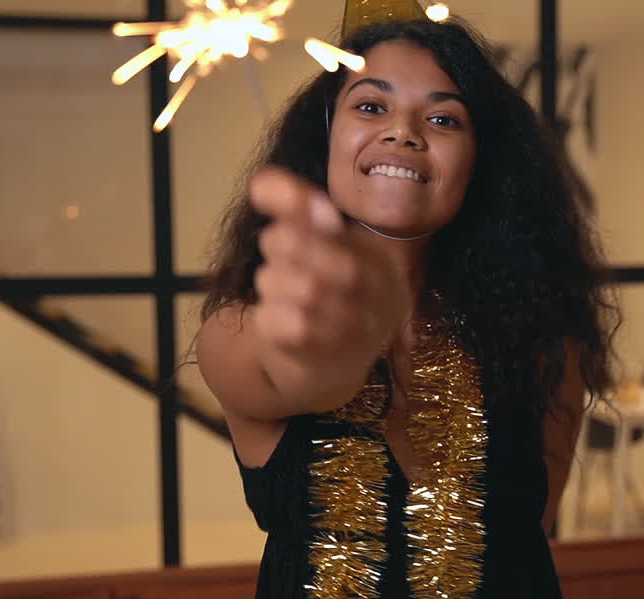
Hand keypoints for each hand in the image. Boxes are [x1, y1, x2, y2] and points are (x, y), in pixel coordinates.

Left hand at [248, 166, 409, 387]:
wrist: (325, 368)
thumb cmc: (321, 292)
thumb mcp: (318, 245)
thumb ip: (296, 208)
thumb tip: (261, 185)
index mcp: (382, 263)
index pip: (347, 232)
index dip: (301, 208)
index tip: (261, 195)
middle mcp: (382, 300)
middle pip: (337, 264)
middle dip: (287, 245)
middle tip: (271, 244)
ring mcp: (360, 335)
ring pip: (307, 294)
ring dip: (274, 282)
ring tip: (273, 283)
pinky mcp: (329, 362)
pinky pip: (290, 327)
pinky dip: (270, 314)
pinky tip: (274, 313)